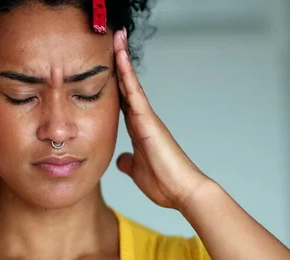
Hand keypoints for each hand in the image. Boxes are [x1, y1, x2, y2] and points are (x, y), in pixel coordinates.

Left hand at [114, 28, 210, 211]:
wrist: (183, 192)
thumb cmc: (164, 183)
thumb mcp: (137, 171)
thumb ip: (129, 162)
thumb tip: (123, 160)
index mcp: (137, 129)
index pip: (122, 99)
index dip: (114, 82)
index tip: (106, 64)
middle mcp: (143, 119)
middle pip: (127, 85)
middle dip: (119, 62)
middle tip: (113, 38)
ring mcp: (147, 118)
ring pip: (131, 83)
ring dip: (123, 60)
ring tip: (117, 38)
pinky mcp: (149, 121)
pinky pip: (135, 93)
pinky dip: (127, 75)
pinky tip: (120, 58)